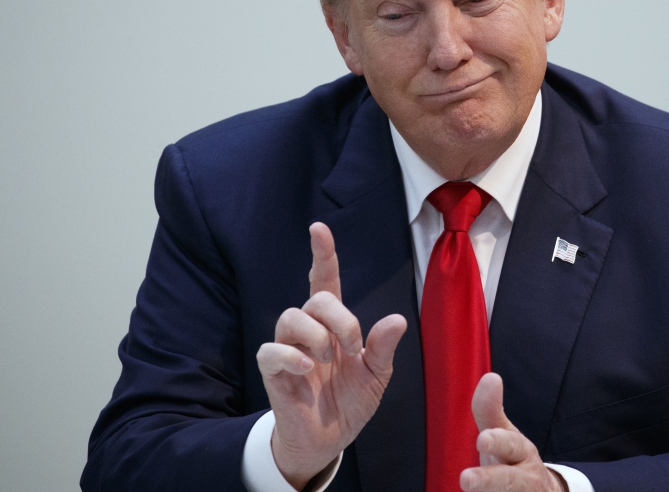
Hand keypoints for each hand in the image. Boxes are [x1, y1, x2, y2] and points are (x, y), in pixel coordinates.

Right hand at [256, 222, 407, 490]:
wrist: (328, 440)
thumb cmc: (349, 401)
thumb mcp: (375, 376)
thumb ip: (382, 348)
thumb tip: (397, 319)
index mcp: (334, 325)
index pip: (325, 281)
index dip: (322, 255)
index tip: (319, 228)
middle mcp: (309, 331)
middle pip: (315, 299)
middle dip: (340, 317)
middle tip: (352, 346)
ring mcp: (288, 349)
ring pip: (290, 317)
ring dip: (316, 335)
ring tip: (327, 359)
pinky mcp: (273, 373)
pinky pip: (271, 351)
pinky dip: (291, 356)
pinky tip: (308, 369)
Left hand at [461, 373, 567, 491]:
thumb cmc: (513, 462)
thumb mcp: (503, 437)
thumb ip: (490, 411)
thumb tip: (490, 377)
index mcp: (521, 453)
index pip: (511, 445)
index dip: (498, 442)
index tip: (482, 439)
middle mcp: (525, 479)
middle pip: (509, 482)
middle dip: (488, 481)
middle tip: (465, 480)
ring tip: (468, 491)